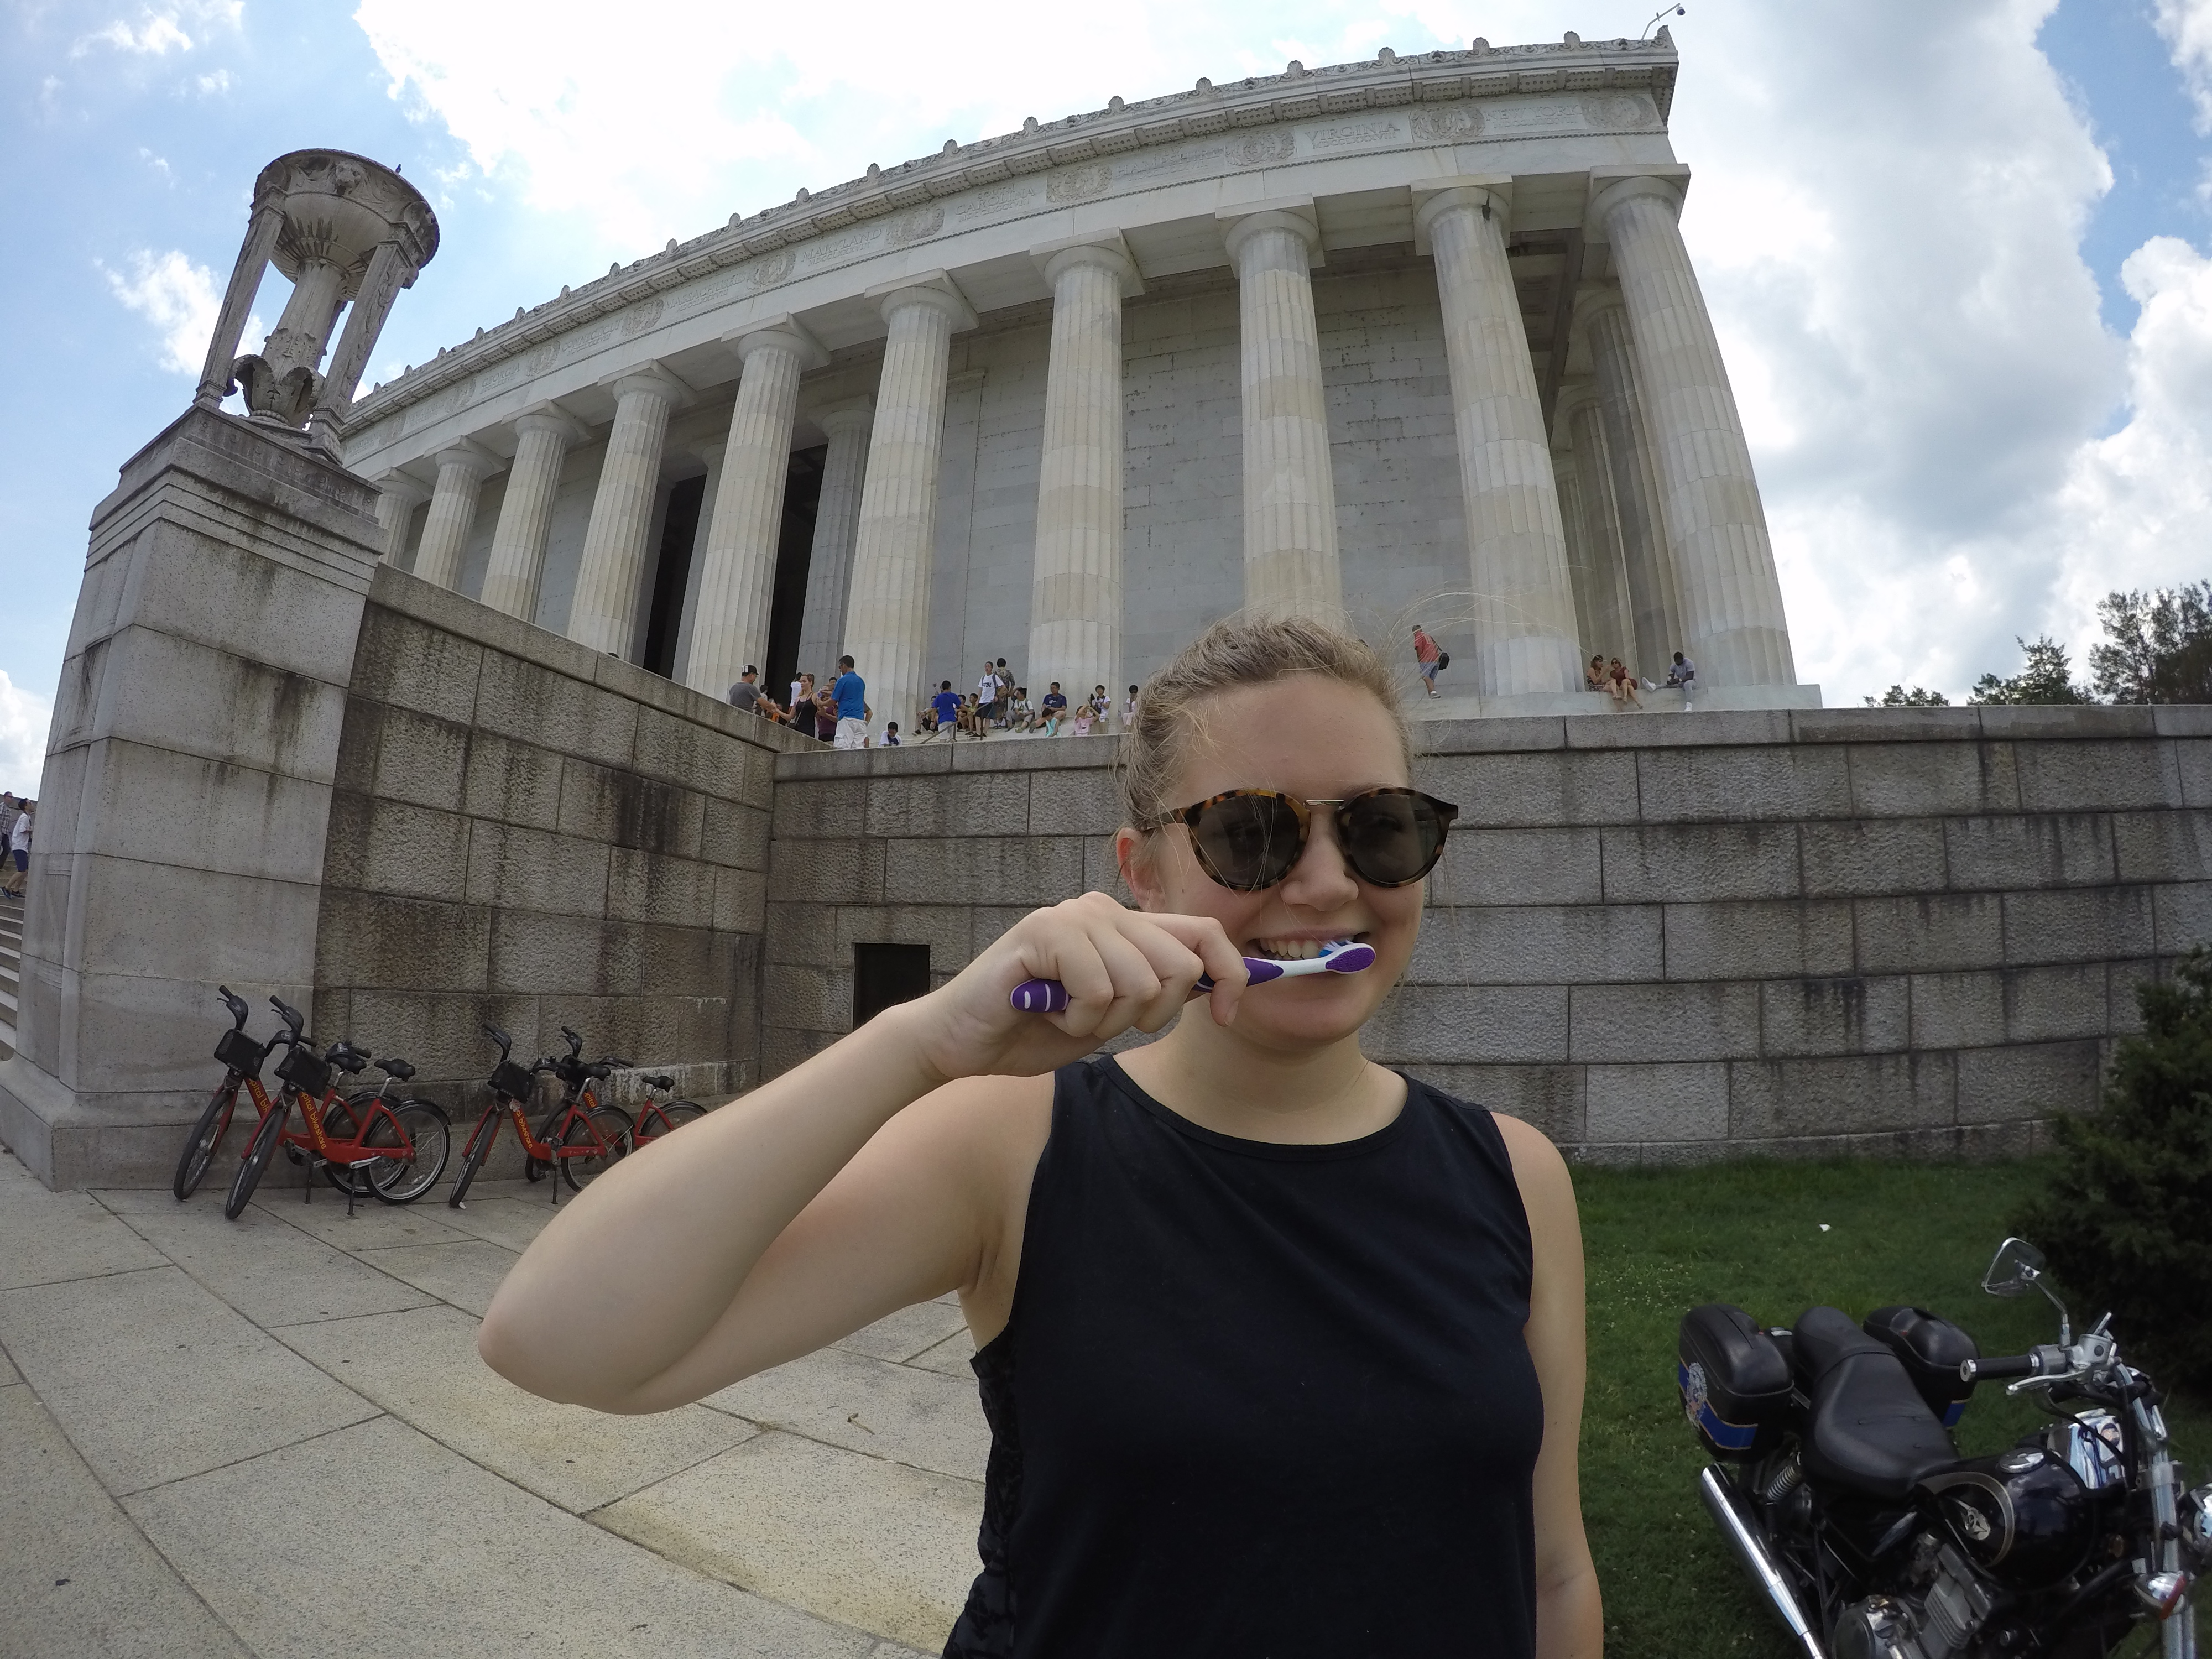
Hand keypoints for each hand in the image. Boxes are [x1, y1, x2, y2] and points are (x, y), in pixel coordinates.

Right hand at [897, 893, 1247, 1083]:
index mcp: (1124, 926)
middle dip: (1153, 1015)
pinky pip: (1098, 989)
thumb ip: (1158, 993)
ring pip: (1140, 983)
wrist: (960, 1041)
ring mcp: (1074, 916)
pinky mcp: (1045, 931)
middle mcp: (1103, 911)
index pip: (1204, 933)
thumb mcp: (1113, 1016)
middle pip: (1181, 964)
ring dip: (1105, 1023)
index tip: (1228, 1015)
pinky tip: (1045, 1012)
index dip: (1232, 973)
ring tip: (1066, 1016)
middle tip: (1104, 1024)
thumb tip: (1224, 984)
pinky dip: (1077, 1020)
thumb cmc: (1034, 1029)